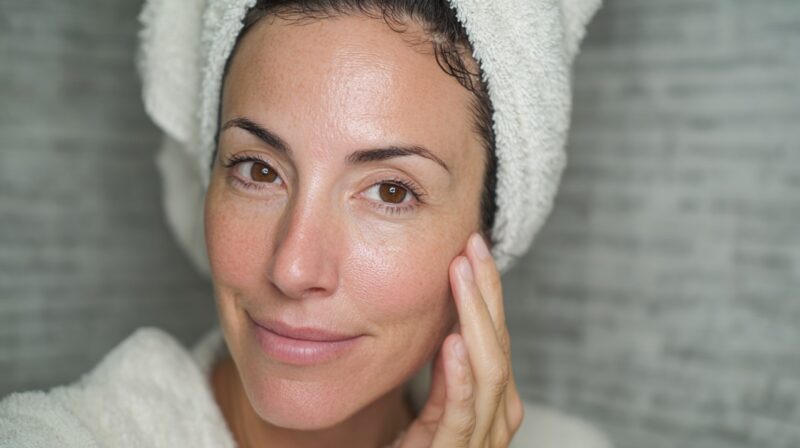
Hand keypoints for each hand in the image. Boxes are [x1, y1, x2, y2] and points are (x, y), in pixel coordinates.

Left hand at [399, 233, 523, 447]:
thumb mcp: (430, 416)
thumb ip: (448, 382)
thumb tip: (453, 331)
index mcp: (490, 409)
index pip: (495, 341)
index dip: (489, 295)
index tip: (473, 249)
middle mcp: (493, 424)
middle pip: (500, 350)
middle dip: (488, 296)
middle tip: (473, 248)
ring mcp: (477, 443)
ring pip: (491, 376)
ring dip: (476, 321)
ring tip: (462, 277)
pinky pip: (461, 418)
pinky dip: (461, 379)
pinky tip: (453, 343)